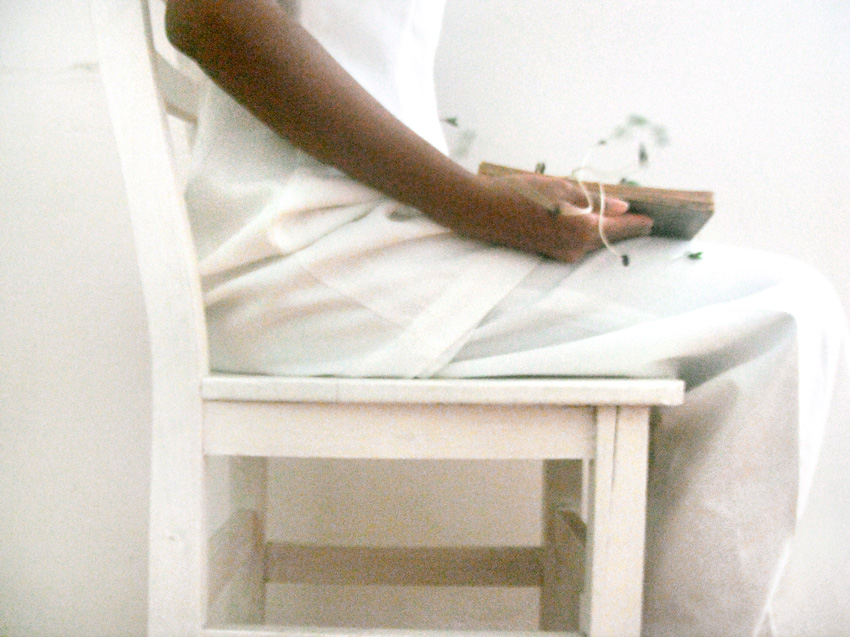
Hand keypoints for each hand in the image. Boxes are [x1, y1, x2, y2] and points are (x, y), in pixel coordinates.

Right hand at [464, 174, 653, 262]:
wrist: (481, 211)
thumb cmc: (519, 193)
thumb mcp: (560, 187)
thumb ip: (595, 199)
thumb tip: (623, 207)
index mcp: (582, 229)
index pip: (620, 227)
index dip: (639, 222)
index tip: (656, 219)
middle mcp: (575, 248)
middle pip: (608, 238)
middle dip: (626, 227)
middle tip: (644, 218)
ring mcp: (562, 254)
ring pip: (593, 242)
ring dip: (607, 230)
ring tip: (623, 218)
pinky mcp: (550, 253)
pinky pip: (578, 244)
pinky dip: (590, 233)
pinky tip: (593, 221)